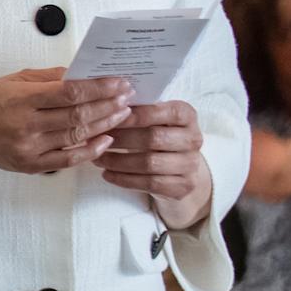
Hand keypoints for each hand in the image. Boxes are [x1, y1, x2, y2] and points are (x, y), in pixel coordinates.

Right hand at [0, 69, 132, 174]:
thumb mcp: (16, 80)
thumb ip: (50, 77)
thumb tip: (83, 74)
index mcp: (21, 99)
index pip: (68, 92)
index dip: (97, 88)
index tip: (118, 82)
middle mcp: (25, 124)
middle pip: (76, 115)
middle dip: (108, 105)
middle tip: (127, 97)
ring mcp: (29, 148)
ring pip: (76, 136)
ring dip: (104, 124)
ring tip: (122, 114)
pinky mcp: (31, 165)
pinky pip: (68, 159)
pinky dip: (90, 150)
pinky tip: (106, 140)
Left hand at [99, 99, 213, 225]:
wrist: (181, 166)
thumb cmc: (159, 134)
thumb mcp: (154, 118)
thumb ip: (137, 110)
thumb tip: (105, 105)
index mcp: (186, 115)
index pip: (160, 112)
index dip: (134, 116)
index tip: (109, 117)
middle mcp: (194, 138)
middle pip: (153, 138)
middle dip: (121, 139)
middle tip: (97, 139)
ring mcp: (190, 164)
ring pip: (149, 163)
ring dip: (118, 161)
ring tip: (97, 158)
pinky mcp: (183, 186)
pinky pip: (149, 184)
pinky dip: (124, 179)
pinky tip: (107, 174)